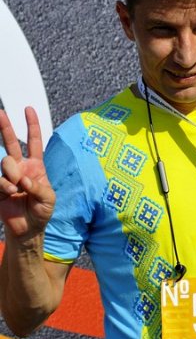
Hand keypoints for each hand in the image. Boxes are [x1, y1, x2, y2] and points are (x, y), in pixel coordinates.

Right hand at [0, 107, 54, 238]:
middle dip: (6, 127)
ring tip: (17, 187)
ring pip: (5, 162)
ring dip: (12, 174)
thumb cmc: (42, 211)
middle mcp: (21, 167)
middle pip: (11, 143)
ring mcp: (8, 176)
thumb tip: (23, 180)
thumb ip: (38, 188)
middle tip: (1, 112)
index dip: (32, 125)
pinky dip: (4, 186)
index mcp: (36, 166)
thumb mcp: (49, 199)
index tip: (28, 109)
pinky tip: (10, 193)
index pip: (35, 141)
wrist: (29, 229)